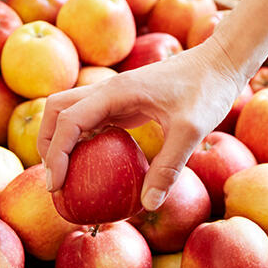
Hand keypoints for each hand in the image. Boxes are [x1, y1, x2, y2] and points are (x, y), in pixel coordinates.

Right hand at [37, 41, 243, 209]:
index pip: (68, 121)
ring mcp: (115, 94)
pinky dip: (82, 139)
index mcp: (115, 92)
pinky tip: (93, 165)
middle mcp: (108, 90)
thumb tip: (149, 205)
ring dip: (61, 140)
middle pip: (57, 111)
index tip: (56, 185)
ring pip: (70, 112)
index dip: (55, 154)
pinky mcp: (125, 101)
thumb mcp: (191, 131)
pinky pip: (92, 118)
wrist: (220, 62)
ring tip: (66, 175)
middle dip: (47, 144)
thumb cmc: (207, 91)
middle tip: (55, 182)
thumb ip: (169, 166)